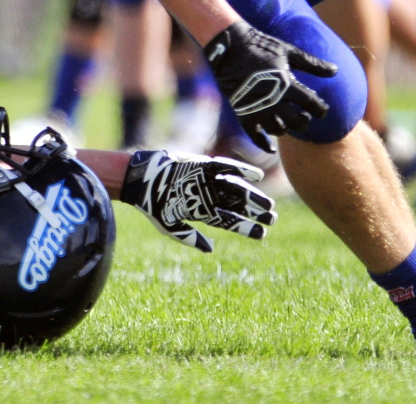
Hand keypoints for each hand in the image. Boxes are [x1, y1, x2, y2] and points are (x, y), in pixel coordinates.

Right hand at [120, 149, 276, 251]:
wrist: (142, 179)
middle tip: (273, 218)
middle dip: (255, 212)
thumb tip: (211, 250)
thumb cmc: (153, 205)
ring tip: (268, 204)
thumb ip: (191, 237)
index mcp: (202, 211)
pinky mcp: (204, 165)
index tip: (263, 234)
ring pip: (236, 189)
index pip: (229, 221)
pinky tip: (256, 177)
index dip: (246, 228)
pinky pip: (226, 168)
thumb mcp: (170, 226)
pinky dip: (241, 171)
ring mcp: (208, 180)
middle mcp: (209, 195)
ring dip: (252, 195)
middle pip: (237, 205)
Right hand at [204, 20, 335, 153]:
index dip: (320, 110)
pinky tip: (271, 148)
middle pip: (297, 121)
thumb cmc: (262, 47)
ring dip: (286, 128)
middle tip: (305, 118)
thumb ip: (312, 64)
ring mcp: (258, 108)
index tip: (323, 111)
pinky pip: (255, 135)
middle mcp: (274, 100)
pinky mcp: (244, 112)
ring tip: (288, 123)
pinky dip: (263, 144)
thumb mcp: (289, 52)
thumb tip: (335, 71)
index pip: (311, 104)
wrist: (230, 48)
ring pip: (278, 130)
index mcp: (287, 84)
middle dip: (304, 122)